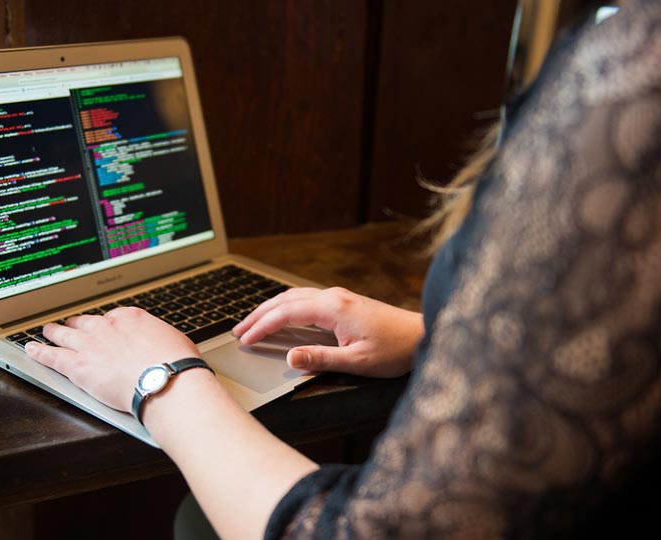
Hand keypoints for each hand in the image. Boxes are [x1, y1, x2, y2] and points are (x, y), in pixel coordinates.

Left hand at [24, 307, 200, 411]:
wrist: (166, 381)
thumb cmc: (176, 366)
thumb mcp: (174, 342)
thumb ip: (159, 341)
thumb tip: (163, 347)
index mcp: (131, 318)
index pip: (111, 318)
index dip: (105, 325)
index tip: (104, 330)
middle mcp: (108, 327)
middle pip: (85, 323)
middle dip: (76, 324)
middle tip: (69, 324)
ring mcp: (90, 345)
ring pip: (65, 335)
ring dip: (54, 333)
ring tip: (47, 331)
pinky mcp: (79, 366)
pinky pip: (52, 356)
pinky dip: (40, 352)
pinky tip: (32, 350)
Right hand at [233, 287, 423, 377]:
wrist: (422, 335)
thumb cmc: (394, 350)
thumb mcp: (356, 361)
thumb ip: (320, 358)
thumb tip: (289, 358)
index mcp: (333, 308)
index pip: (286, 314)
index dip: (262, 327)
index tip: (245, 340)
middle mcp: (333, 297)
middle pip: (285, 300)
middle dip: (259, 314)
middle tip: (238, 330)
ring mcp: (339, 297)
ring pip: (294, 296)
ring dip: (271, 308)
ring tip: (252, 322)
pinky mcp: (344, 302)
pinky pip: (305, 298)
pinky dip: (286, 306)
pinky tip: (282, 315)